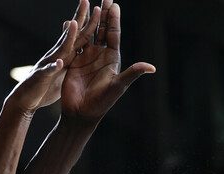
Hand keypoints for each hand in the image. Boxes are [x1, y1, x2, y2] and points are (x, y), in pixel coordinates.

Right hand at [6, 1, 88, 113]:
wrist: (26, 100)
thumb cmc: (45, 85)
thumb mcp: (62, 69)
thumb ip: (70, 56)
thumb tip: (80, 44)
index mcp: (67, 54)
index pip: (80, 35)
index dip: (89, 21)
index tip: (99, 7)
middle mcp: (58, 55)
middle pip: (71, 35)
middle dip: (79, 18)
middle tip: (86, 0)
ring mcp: (49, 64)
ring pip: (60, 49)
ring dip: (67, 37)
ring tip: (74, 24)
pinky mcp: (42, 77)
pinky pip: (48, 72)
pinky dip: (53, 67)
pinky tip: (59, 63)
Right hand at [59, 0, 155, 121]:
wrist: (81, 113)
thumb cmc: (102, 102)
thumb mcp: (119, 86)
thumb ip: (133, 73)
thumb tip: (151, 67)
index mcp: (112, 58)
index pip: (114, 34)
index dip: (114, 19)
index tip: (114, 4)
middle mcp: (100, 55)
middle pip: (103, 30)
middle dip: (104, 13)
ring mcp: (87, 58)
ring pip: (89, 34)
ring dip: (89, 19)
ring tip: (89, 3)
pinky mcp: (74, 62)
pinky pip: (74, 43)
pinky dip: (73, 32)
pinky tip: (71, 21)